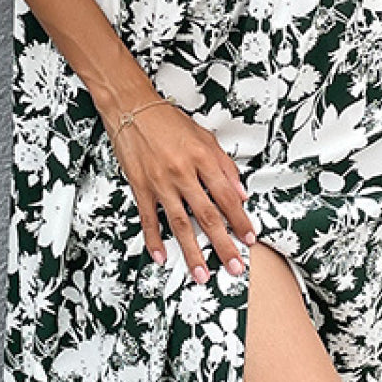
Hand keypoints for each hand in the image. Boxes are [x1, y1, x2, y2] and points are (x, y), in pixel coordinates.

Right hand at [99, 95, 256, 284]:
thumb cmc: (167, 121)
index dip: (240, 220)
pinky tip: (161, 256)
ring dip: (192, 251)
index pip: (227, 196)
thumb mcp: (204, 137)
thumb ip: (224, 166)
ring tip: (202, 273)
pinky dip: (154, 240)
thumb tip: (240, 193)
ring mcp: (160, 182)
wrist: (131, 109)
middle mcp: (182, 172)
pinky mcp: (140, 186)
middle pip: (207, 215)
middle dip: (223, 244)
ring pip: (180, 223)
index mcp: (202, 158)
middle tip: (234, 266)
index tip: (249, 238)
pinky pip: (149, 218)